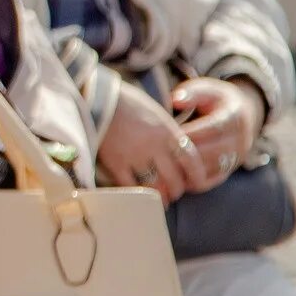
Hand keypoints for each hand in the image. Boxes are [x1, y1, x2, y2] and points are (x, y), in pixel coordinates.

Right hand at [98, 82, 202, 201]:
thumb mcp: (156, 114)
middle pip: (175, 179)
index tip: (197, 184)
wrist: (97, 98)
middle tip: (174, 192)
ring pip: (155, 187)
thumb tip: (178, 153)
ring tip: (159, 198)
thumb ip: (169, 134)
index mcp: (167, 131)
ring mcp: (134, 156)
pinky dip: (137, 194)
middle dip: (177, 190)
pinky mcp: (115, 163)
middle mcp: (154, 145)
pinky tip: (139, 197)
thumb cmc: (127, 103)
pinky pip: (131, 187)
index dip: (197, 176)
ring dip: (160, 196)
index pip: (192, 160)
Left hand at [171, 76, 264, 182]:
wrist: (241, 116)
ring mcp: (236, 158)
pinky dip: (190, 179)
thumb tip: (176, 100)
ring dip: (187, 168)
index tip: (172, 134)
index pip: (216, 128)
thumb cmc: (215, 100)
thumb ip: (192, 93)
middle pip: (213, 152)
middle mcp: (241, 140)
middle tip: (163, 152)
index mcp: (236, 117)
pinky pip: (209, 181)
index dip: (193, 133)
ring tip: (165, 163)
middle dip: (187, 153)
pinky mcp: (227, 171)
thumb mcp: (207, 89)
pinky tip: (172, 173)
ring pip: (210, 170)